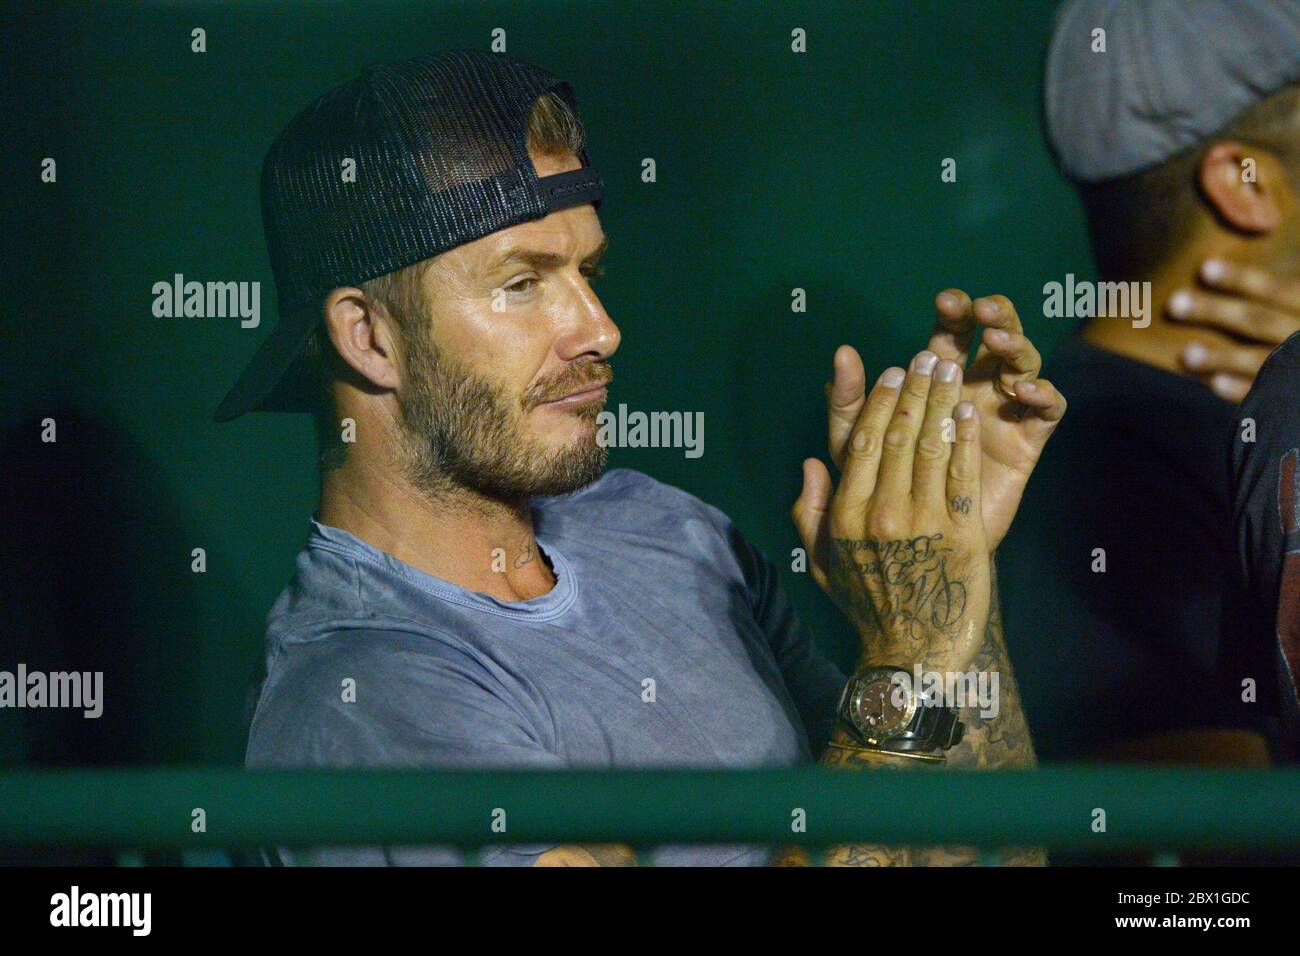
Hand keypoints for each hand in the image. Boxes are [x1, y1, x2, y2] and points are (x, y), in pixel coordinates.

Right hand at [794, 349, 989, 671]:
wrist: (913, 652)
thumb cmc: (866, 604)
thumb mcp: (821, 562)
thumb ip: (809, 511)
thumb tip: (810, 464)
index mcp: (847, 516)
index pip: (865, 442)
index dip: (880, 400)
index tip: (892, 372)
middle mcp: (883, 514)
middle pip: (901, 435)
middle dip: (916, 388)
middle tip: (927, 356)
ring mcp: (925, 523)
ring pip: (934, 446)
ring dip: (944, 401)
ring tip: (952, 369)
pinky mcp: (963, 534)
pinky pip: (963, 474)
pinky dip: (967, 438)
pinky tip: (970, 411)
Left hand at [817, 291, 1064, 562]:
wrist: (918, 548)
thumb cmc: (882, 492)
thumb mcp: (857, 447)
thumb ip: (849, 402)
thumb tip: (842, 353)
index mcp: (937, 380)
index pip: (949, 333)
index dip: (952, 312)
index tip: (943, 301)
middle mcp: (974, 388)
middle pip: (994, 337)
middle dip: (991, 315)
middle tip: (980, 310)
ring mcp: (1003, 411)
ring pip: (1024, 363)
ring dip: (1016, 345)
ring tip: (998, 340)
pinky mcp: (1026, 442)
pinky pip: (1047, 409)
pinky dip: (1041, 391)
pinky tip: (1021, 388)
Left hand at [1169, 259, 1299, 401]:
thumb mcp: (1299, 306)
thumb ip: (1282, 294)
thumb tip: (1255, 244)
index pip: (1277, 290)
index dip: (1241, 280)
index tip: (1204, 268)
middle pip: (1258, 321)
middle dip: (1215, 312)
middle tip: (1174, 303)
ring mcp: (1298, 367)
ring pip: (1260, 360)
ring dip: (1221, 357)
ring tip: (1186, 354)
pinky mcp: (1292, 395)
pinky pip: (1266, 393)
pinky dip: (1242, 389)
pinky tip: (1214, 383)